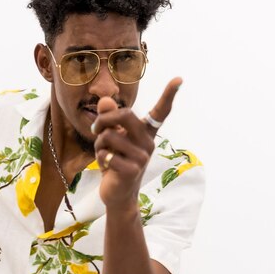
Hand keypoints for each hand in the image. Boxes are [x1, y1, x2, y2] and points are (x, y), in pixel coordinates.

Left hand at [93, 77, 181, 208]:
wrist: (117, 194)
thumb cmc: (116, 161)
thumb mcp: (111, 138)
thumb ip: (108, 118)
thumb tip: (104, 100)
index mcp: (146, 133)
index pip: (160, 112)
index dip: (169, 95)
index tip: (179, 79)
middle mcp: (148, 142)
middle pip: (125, 115)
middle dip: (104, 119)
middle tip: (95, 129)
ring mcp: (142, 157)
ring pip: (109, 136)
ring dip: (99, 144)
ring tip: (105, 154)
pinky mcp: (132, 170)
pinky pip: (106, 153)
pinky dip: (100, 157)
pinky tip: (107, 166)